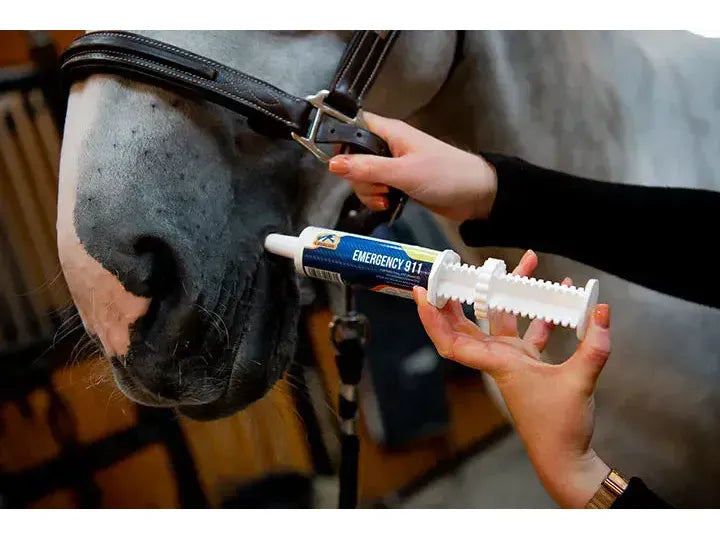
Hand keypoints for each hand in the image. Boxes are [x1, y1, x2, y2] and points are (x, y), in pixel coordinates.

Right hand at [328, 112, 497, 221]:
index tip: (342, 164)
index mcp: (389, 132)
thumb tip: (332, 164)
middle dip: (359, 178)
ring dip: (368, 192)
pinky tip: (389, 205)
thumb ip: (367, 169)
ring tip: (387, 199)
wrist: (476, 195)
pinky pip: (376, 189)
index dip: (341, 143)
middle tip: (379, 187)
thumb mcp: (403, 172)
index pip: (352, 127)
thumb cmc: (446, 175)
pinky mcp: (398, 182)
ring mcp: (393, 165)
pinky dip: (377, 199)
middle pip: (354, 158)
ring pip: (363, 176)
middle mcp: (388, 145)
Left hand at [413, 250, 611, 507]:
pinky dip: (540, 313)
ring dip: (510, 293)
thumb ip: (594, 346)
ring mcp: (512, 359)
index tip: (423, 292)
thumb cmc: (560, 427)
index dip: (433, 318)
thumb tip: (603, 310)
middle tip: (465, 265)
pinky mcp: (529, 364)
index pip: (452, 341)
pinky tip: (560, 295)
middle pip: (470, 321)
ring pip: (501, 319)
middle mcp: (498, 359)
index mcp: (497, 364)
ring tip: (524, 264)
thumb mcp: (579, 382)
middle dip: (467, 292)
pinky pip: (529, 330)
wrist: (565, 457)